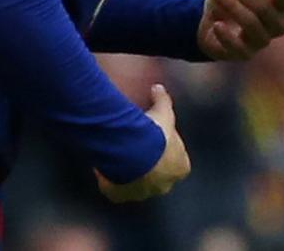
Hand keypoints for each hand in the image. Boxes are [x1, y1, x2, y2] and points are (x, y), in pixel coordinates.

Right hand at [96, 84, 190, 201]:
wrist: (131, 149)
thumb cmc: (153, 132)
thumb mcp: (163, 111)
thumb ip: (163, 99)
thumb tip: (158, 88)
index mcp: (180, 168)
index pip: (176, 161)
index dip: (165, 149)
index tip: (154, 138)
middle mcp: (163, 186)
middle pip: (156, 177)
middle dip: (148, 165)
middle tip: (136, 148)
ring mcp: (142, 194)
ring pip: (134, 185)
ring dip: (128, 174)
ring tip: (118, 157)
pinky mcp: (120, 196)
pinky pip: (114, 189)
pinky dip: (109, 181)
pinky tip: (103, 167)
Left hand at [198, 0, 283, 59]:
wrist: (208, 15)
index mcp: (280, 5)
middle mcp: (274, 25)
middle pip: (269, 13)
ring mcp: (258, 42)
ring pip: (253, 28)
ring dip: (233, 8)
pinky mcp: (240, 55)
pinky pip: (239, 51)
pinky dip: (228, 37)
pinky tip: (214, 22)